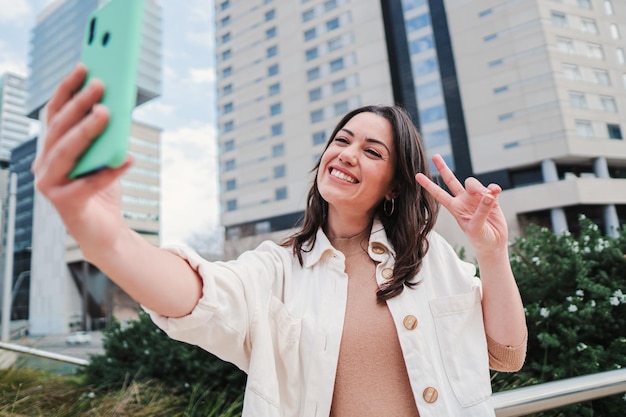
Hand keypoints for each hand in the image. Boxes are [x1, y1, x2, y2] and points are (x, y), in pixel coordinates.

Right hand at [32, 64, 132, 249]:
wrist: (105, 232)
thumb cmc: (103, 190)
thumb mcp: (104, 156)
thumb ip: (105, 136)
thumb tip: (118, 104)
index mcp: (51, 150)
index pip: (55, 114)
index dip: (67, 90)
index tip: (83, 68)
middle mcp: (43, 165)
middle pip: (60, 128)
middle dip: (79, 103)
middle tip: (100, 85)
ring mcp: (50, 185)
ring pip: (67, 151)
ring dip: (87, 130)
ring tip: (106, 113)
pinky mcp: (65, 204)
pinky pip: (88, 183)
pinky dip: (109, 171)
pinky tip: (128, 159)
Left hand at [415, 154, 507, 253]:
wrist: (494, 243)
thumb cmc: (480, 239)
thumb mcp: (476, 227)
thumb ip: (481, 211)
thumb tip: (487, 195)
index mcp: (455, 208)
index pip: (439, 194)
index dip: (429, 185)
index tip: (417, 176)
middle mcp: (463, 200)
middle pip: (451, 181)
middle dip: (443, 169)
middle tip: (435, 156)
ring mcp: (476, 198)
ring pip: (473, 184)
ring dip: (480, 187)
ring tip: (489, 196)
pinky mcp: (490, 198)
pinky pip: (490, 188)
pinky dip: (493, 189)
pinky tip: (496, 192)